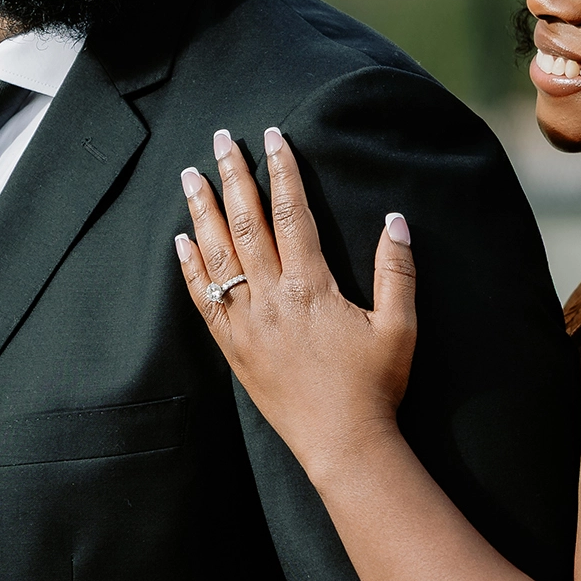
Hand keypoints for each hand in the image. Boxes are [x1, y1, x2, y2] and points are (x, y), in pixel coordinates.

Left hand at [176, 127, 418, 473]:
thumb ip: (398, 270)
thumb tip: (397, 219)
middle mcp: (271, 299)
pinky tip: (180, 241)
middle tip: (220, 139)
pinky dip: (190, 267)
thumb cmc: (375, 386)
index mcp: (311, 286)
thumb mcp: (400, 326)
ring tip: (190, 176)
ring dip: (202, 210)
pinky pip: (204, 299)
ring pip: (217, 254)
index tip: (273, 136)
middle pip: (246, 223)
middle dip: (233, 175)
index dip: (283, 170)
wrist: (343, 443)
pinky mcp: (234, 348)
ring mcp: (247, 324)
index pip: (291, 213)